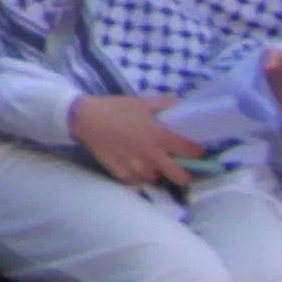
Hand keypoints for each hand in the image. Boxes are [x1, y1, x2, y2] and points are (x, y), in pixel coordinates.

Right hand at [69, 93, 206, 190]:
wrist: (85, 118)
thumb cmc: (115, 108)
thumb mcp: (141, 102)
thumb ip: (165, 104)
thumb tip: (183, 104)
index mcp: (160, 137)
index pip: (192, 151)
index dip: (196, 151)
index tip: (194, 150)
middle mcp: (153, 156)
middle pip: (181, 177)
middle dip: (183, 173)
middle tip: (176, 165)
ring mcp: (137, 168)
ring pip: (157, 178)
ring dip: (155, 170)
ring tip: (146, 159)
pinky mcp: (123, 175)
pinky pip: (138, 179)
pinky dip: (137, 173)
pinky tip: (130, 161)